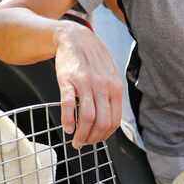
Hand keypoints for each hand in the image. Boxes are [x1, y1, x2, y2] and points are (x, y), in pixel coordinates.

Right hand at [54, 20, 123, 148]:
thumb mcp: (110, 77)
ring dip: (81, 134)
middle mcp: (103, 87)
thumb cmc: (93, 61)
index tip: (96, 141)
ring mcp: (86, 83)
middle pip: (101, 122)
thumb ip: (111, 96)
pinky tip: (67, 128)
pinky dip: (68, 120)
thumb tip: (109, 121)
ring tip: (75, 141)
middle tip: (83, 144)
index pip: (114, 120)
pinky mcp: (68, 80)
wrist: (76, 38)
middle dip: (92, 138)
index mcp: (116, 88)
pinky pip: (68, 104)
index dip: (105, 135)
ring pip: (87, 117)